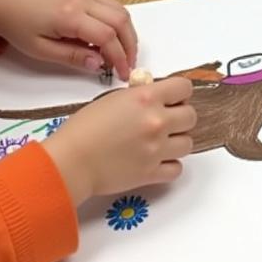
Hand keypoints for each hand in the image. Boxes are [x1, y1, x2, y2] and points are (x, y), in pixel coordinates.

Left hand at [0, 0, 138, 78]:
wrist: (7, 1)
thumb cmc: (19, 27)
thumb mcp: (41, 50)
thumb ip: (72, 57)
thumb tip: (99, 65)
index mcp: (70, 15)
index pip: (107, 36)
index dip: (119, 57)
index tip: (122, 74)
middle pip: (121, 20)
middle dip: (130, 45)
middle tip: (128, 66)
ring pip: (121, 10)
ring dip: (128, 33)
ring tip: (123, 54)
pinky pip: (112, 5)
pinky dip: (119, 22)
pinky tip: (112, 38)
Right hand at [43, 76, 195, 204]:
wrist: (71, 161)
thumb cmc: (84, 127)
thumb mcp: (114, 99)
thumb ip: (140, 96)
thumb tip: (157, 96)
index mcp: (147, 98)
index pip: (185, 88)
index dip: (180, 93)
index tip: (172, 99)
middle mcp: (157, 121)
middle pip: (191, 116)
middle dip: (180, 117)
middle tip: (166, 121)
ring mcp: (156, 149)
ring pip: (188, 143)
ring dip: (177, 141)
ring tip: (161, 142)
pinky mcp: (151, 173)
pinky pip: (177, 169)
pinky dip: (170, 165)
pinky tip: (157, 160)